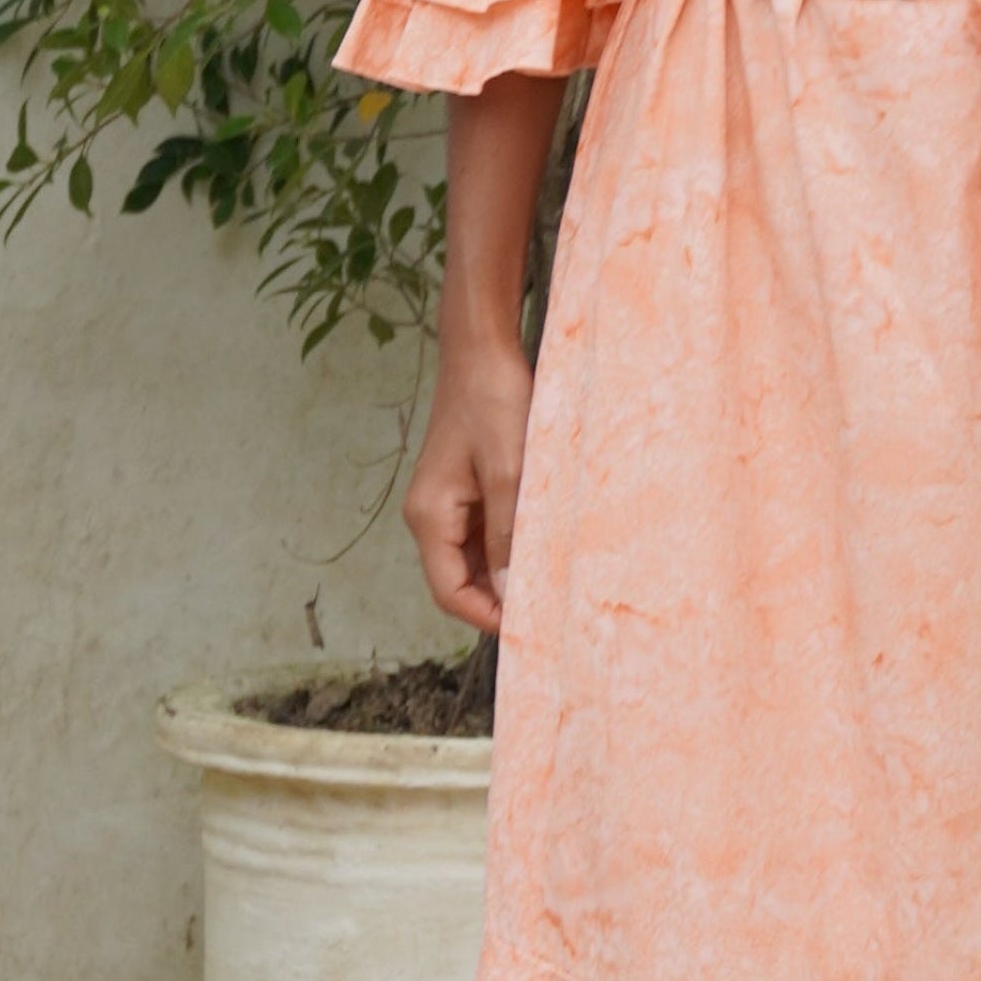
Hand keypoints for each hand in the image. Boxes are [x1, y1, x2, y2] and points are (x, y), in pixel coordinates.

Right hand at [403, 331, 533, 631]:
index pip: (450, 592)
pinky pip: (485, 535)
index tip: (531, 630)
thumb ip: (507, 534)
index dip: (487, 618)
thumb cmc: (494, 402)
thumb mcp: (508, 471)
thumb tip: (509, 592)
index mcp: (429, 516)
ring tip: (552, 584)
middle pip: (460, 582)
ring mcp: (446, 504)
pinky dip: (510, 548)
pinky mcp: (465, 490)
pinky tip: (542, 548)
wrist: (482, 350)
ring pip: (475, 561)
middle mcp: (430, 516)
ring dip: (507, 574)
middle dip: (499, 601)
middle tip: (549, 612)